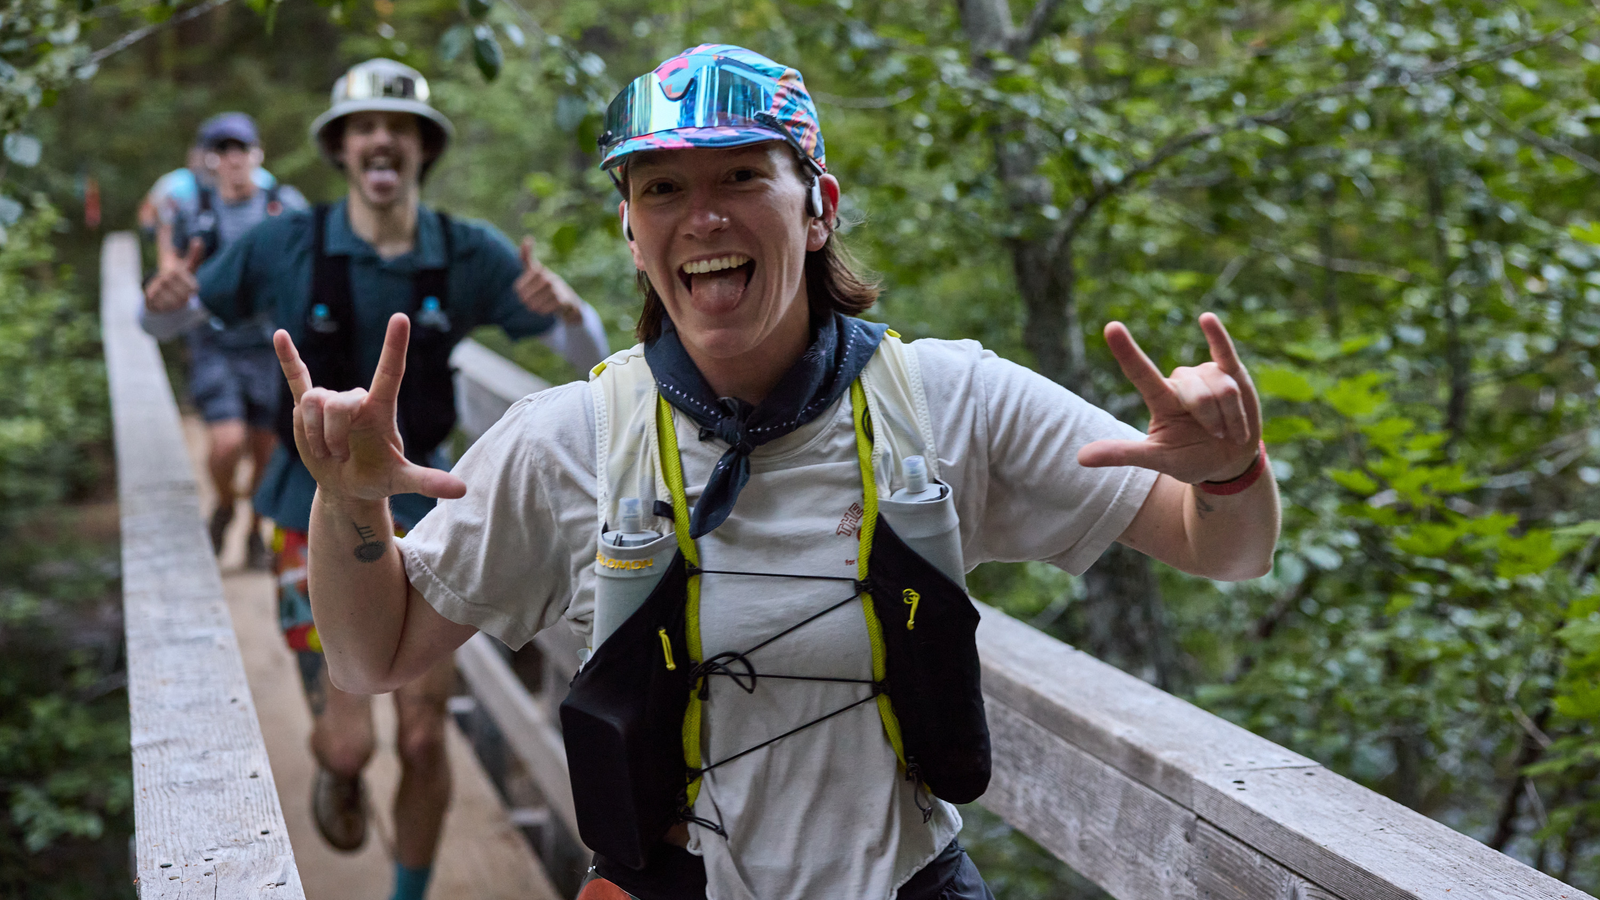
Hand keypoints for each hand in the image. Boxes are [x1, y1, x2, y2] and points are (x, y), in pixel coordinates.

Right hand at [144, 237, 202, 312]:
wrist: (158, 286)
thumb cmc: (178, 276)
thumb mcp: (188, 266)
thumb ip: (195, 256)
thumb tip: (198, 239)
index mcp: (175, 271)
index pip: (193, 289)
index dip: (194, 291)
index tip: (192, 289)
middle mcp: (164, 278)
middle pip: (185, 297)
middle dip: (186, 298)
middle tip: (183, 295)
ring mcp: (156, 288)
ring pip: (175, 304)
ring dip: (178, 305)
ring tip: (176, 299)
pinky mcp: (149, 298)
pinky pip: (165, 309)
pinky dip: (168, 309)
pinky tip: (167, 304)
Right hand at [275, 313, 466, 503]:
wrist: (346, 487)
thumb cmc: (377, 478)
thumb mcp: (401, 481)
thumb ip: (428, 482)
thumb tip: (462, 490)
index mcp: (380, 410)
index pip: (389, 372)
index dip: (394, 346)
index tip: (400, 318)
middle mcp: (357, 400)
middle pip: (336, 403)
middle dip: (333, 435)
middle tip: (341, 457)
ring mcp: (330, 402)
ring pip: (311, 402)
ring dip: (313, 434)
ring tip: (326, 452)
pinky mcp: (306, 408)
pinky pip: (296, 378)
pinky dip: (288, 358)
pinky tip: (280, 335)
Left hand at [514, 236, 585, 324]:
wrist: (568, 300)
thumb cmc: (546, 284)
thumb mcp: (535, 270)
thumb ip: (526, 256)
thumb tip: (528, 237)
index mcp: (540, 271)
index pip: (524, 281)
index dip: (519, 287)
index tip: (518, 290)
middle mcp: (549, 277)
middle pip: (529, 292)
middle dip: (526, 298)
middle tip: (525, 301)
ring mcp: (557, 289)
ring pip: (538, 300)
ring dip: (534, 305)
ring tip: (532, 307)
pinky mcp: (564, 300)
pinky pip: (549, 307)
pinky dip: (543, 310)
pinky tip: (542, 310)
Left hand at [1078, 312, 1262, 484]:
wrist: (1228, 461)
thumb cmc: (1190, 458)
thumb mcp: (1157, 459)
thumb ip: (1123, 454)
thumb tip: (1080, 458)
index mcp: (1160, 399)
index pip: (1140, 372)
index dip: (1127, 351)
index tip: (1111, 327)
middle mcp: (1180, 382)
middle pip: (1198, 394)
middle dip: (1212, 420)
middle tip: (1216, 436)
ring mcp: (1206, 374)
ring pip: (1223, 388)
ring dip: (1231, 416)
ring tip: (1229, 429)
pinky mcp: (1232, 371)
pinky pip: (1225, 352)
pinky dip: (1217, 336)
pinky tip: (1206, 319)